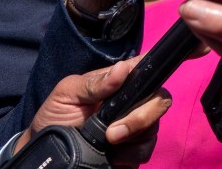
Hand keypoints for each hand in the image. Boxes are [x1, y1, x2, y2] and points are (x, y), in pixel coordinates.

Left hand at [13, 57, 170, 166]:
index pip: (149, 66)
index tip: (173, 67)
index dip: (162, 65)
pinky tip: (112, 156)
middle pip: (160, 100)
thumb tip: (122, 69)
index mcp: (121, 81)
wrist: (48, 155)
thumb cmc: (55, 116)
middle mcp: (134, 100)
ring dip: (132, 139)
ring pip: (154, 128)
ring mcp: (136, 125)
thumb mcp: (67, 94)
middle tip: (112, 132)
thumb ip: (93, 83)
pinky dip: (130, 155)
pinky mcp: (134, 149)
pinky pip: (146, 150)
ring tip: (108, 145)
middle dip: (141, 117)